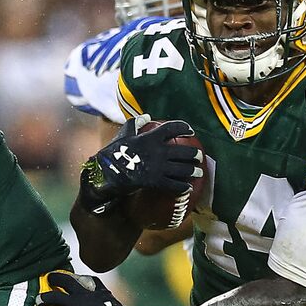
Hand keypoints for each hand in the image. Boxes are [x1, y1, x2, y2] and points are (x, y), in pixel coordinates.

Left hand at [37, 272, 145, 305]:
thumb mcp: (104, 293)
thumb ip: (93, 285)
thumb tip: (84, 279)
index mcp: (84, 292)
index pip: (65, 279)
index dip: (54, 278)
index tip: (50, 279)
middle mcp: (76, 303)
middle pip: (51, 297)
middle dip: (41, 300)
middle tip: (39, 302)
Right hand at [80, 114, 202, 209]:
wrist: (107, 172)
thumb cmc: (114, 152)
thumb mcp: (124, 134)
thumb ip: (135, 124)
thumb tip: (146, 117)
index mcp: (151, 138)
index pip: (172, 128)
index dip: (184, 127)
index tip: (191, 131)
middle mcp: (158, 151)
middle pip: (183, 151)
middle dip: (194, 155)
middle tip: (199, 157)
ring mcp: (158, 167)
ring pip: (182, 169)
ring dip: (193, 171)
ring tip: (199, 173)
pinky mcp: (156, 181)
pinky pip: (174, 185)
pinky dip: (183, 187)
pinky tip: (188, 188)